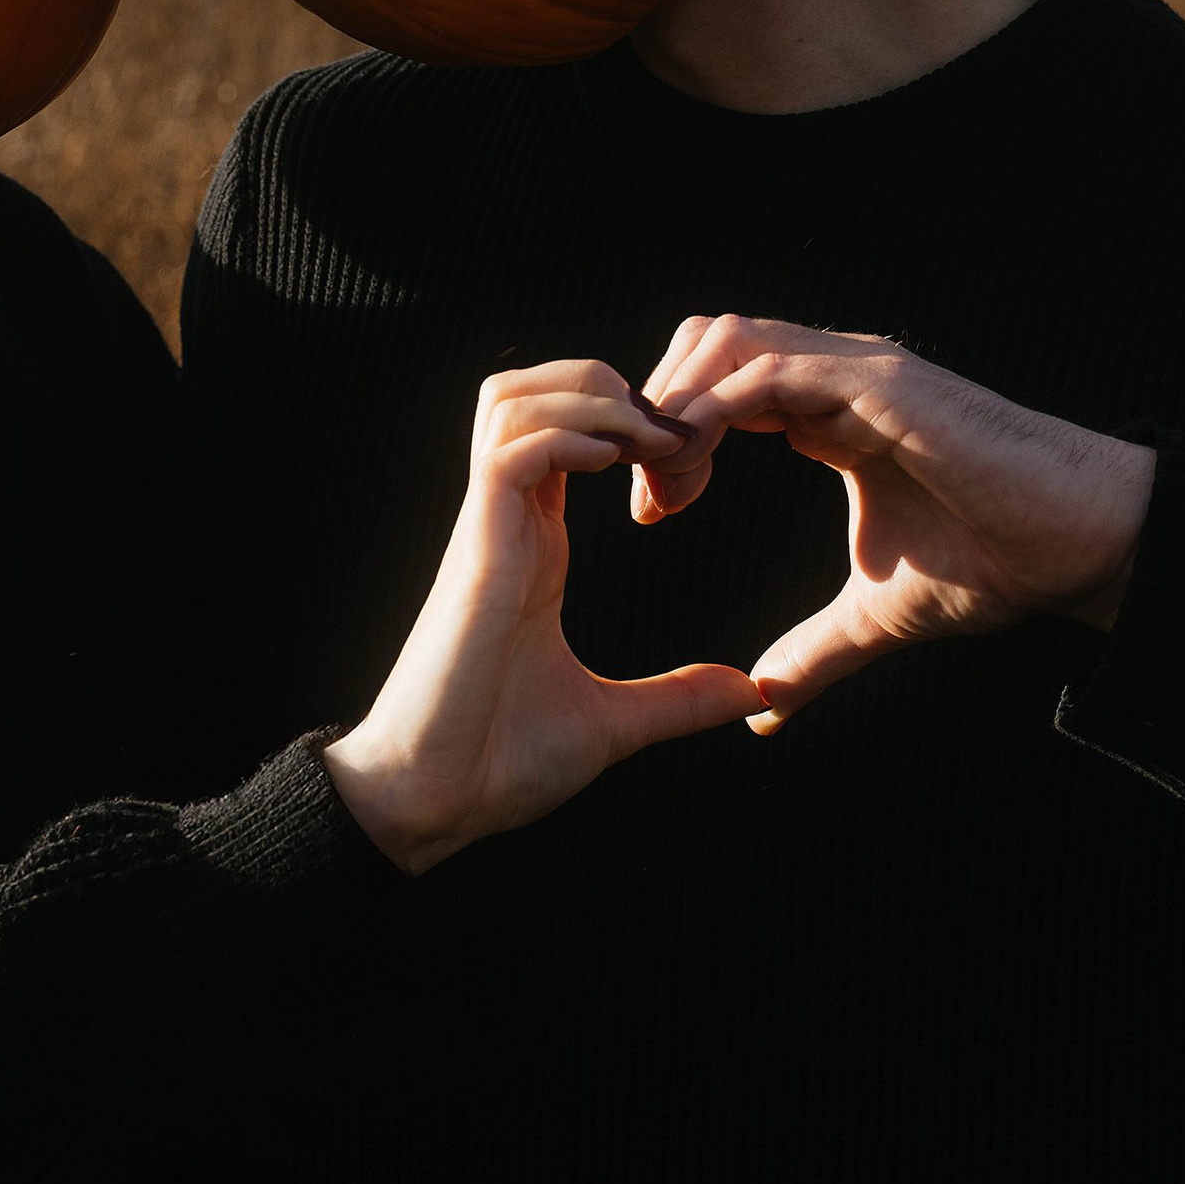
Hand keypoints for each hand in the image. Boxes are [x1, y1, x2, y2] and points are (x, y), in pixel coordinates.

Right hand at [322, 362, 758, 870]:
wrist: (435, 802)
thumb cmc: (499, 761)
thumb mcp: (613, 723)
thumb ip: (678, 698)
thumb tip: (749, 692)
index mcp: (533, 546)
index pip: (563, 432)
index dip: (624, 419)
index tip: (688, 458)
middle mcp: (505, 523)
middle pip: (530, 388)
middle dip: (604, 382)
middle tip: (671, 431)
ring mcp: (486, 530)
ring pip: (514, 399)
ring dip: (588, 398)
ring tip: (648, 439)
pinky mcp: (476, 549)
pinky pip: (512, 450)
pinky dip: (569, 436)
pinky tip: (617, 466)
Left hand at [631, 315, 1153, 728]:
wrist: (1082, 546)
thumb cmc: (999, 561)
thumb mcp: (877, 615)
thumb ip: (814, 652)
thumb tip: (763, 711)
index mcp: (829, 411)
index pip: (716, 388)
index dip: (671, 441)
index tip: (653, 514)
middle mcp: (836, 376)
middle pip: (704, 346)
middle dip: (659, 411)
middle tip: (652, 498)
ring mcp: (858, 370)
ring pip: (727, 340)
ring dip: (678, 404)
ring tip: (666, 482)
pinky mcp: (882, 382)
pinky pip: (770, 368)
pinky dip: (715, 405)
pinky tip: (693, 463)